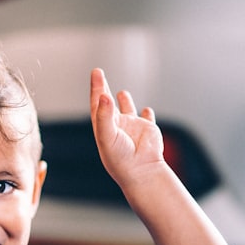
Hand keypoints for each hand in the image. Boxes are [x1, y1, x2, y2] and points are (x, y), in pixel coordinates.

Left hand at [89, 68, 163, 187]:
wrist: (141, 171)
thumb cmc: (120, 158)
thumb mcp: (108, 136)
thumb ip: (104, 116)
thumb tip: (103, 96)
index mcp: (103, 127)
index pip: (97, 103)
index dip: (96, 87)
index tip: (96, 72)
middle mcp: (117, 126)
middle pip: (107, 104)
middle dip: (103, 88)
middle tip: (99, 73)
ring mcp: (132, 128)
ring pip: (127, 111)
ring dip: (125, 102)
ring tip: (121, 92)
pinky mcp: (148, 130)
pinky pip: (147, 120)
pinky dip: (147, 114)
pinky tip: (147, 110)